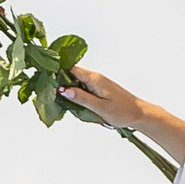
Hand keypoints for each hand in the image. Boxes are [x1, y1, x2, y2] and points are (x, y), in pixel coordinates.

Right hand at [60, 68, 184, 165]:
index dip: (57, 71)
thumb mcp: (99, 107)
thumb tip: (63, 90)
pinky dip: (77, 95)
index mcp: (94, 79)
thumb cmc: (122, 111)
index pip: (70, 69)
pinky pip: (83, 88)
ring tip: (63, 103)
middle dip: (60, 83)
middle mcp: (95, 78)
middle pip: (71, 74)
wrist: (139, 114)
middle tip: (51, 95)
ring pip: (76, 82)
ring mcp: (97, 83)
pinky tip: (76, 105)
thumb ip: (81, 98)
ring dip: (69, 91)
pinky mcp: (99, 89)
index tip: (45, 78)